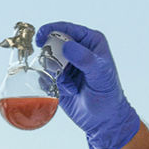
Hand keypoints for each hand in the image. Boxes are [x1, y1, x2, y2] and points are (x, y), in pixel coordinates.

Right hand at [35, 21, 140, 148]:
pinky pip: (44, 75)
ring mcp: (67, 64)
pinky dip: (52, 84)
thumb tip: (66, 46)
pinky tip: (68, 92)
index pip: (67, 29)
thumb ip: (85, 58)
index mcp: (90, 42)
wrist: (104, 119)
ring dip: (55, 74)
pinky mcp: (58, 79)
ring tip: (70, 86)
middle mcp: (77, 50)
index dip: (51, 30)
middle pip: (52, 43)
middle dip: (51, 57)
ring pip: (46, 61)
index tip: (40, 38)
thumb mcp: (100, 74)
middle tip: (59, 71)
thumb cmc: (108, 94)